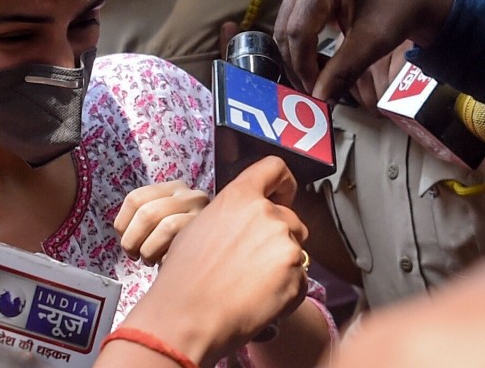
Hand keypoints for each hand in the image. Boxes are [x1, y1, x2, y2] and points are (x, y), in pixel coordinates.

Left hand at [114, 181, 208, 265]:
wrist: (213, 261)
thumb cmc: (180, 244)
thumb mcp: (163, 222)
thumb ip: (145, 219)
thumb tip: (121, 231)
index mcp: (172, 188)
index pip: (135, 198)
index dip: (122, 222)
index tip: (123, 238)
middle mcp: (189, 194)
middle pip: (146, 212)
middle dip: (131, 239)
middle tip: (133, 255)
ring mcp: (201, 211)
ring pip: (163, 224)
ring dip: (148, 249)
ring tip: (149, 259)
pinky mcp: (208, 231)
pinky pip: (177, 239)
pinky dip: (163, 254)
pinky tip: (165, 261)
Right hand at [116, 157, 310, 366]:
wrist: (188, 316)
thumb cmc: (184, 276)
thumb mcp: (198, 226)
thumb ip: (229, 215)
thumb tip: (242, 222)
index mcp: (239, 196)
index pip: (274, 168)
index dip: (282, 183)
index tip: (281, 196)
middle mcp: (267, 214)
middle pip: (290, 218)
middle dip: (279, 237)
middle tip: (254, 262)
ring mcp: (285, 244)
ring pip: (296, 250)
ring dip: (282, 265)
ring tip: (253, 285)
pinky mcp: (297, 276)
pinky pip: (300, 280)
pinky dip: (287, 291)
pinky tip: (260, 301)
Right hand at [274, 0, 454, 100]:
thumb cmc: (400, 11)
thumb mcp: (372, 43)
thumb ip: (343, 71)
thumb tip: (318, 100)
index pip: (299, 28)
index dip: (303, 64)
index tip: (314, 92)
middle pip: (287, 25)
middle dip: (297, 62)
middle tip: (310, 91)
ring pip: (285, 23)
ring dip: (296, 55)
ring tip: (313, 79)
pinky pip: (292, 17)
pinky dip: (299, 42)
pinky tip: (312, 60)